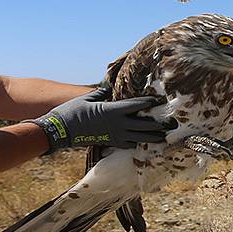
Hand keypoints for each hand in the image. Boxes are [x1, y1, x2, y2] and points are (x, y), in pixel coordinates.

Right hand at [27, 88, 167, 153]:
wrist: (59, 131)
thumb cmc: (72, 112)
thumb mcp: (88, 98)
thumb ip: (102, 93)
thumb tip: (110, 87)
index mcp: (112, 110)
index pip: (136, 105)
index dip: (149, 102)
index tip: (160, 101)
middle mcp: (117, 124)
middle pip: (143, 125)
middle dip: (158, 125)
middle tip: (172, 124)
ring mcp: (114, 136)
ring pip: (139, 137)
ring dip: (152, 137)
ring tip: (164, 137)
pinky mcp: (110, 143)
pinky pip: (128, 144)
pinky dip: (138, 143)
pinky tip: (144, 142)